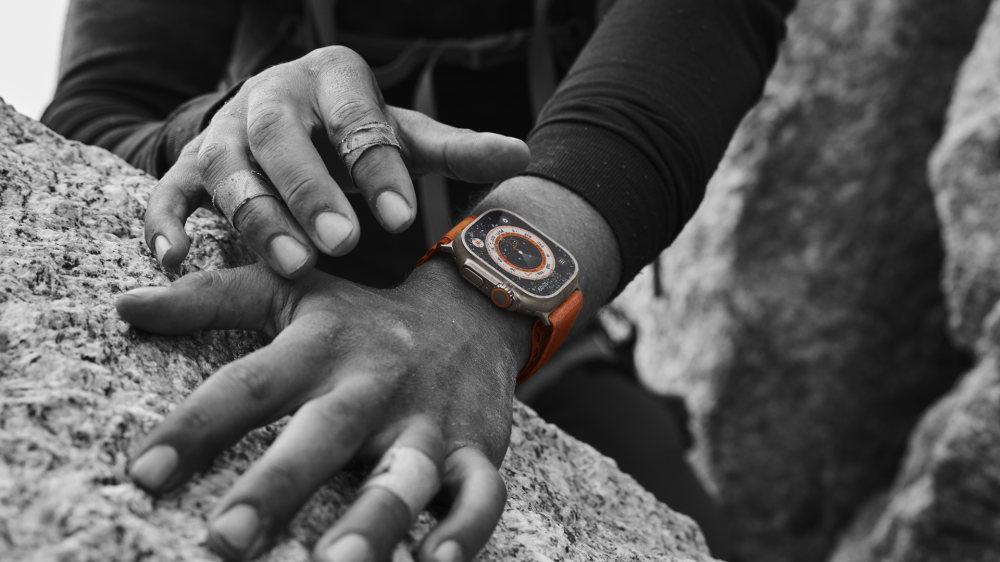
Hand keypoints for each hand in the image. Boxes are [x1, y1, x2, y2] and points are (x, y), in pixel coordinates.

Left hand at [116, 257, 532, 561]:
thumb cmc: (366, 315)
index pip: (249, 384)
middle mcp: (373, 385)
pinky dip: (465, 531)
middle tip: (224, 540)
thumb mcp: (294, 290)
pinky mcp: (478, 449)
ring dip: (373, 521)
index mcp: (321, 347)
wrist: (474, 308)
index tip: (140, 473)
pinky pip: (482, 494)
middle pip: (323, 432)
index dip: (194, 427)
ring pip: (404, 473)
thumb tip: (125, 303)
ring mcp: (428, 421)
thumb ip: (210, 298)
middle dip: (277, 485)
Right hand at [145, 46, 529, 277]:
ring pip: (230, 171)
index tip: (401, 218)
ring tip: (294, 266)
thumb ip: (453, 150)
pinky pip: (170, 191)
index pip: (356, 119)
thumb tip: (521, 156)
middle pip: (281, 138)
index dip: (377, 166)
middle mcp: (271, 100)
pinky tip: (175, 260)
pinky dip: (166, 223)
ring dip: (257, 218)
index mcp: (330, 81)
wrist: (283, 113)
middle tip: (343, 243)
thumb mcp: (403, 134)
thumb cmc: (352, 130)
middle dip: (309, 191)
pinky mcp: (191, 166)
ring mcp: (225, 133)